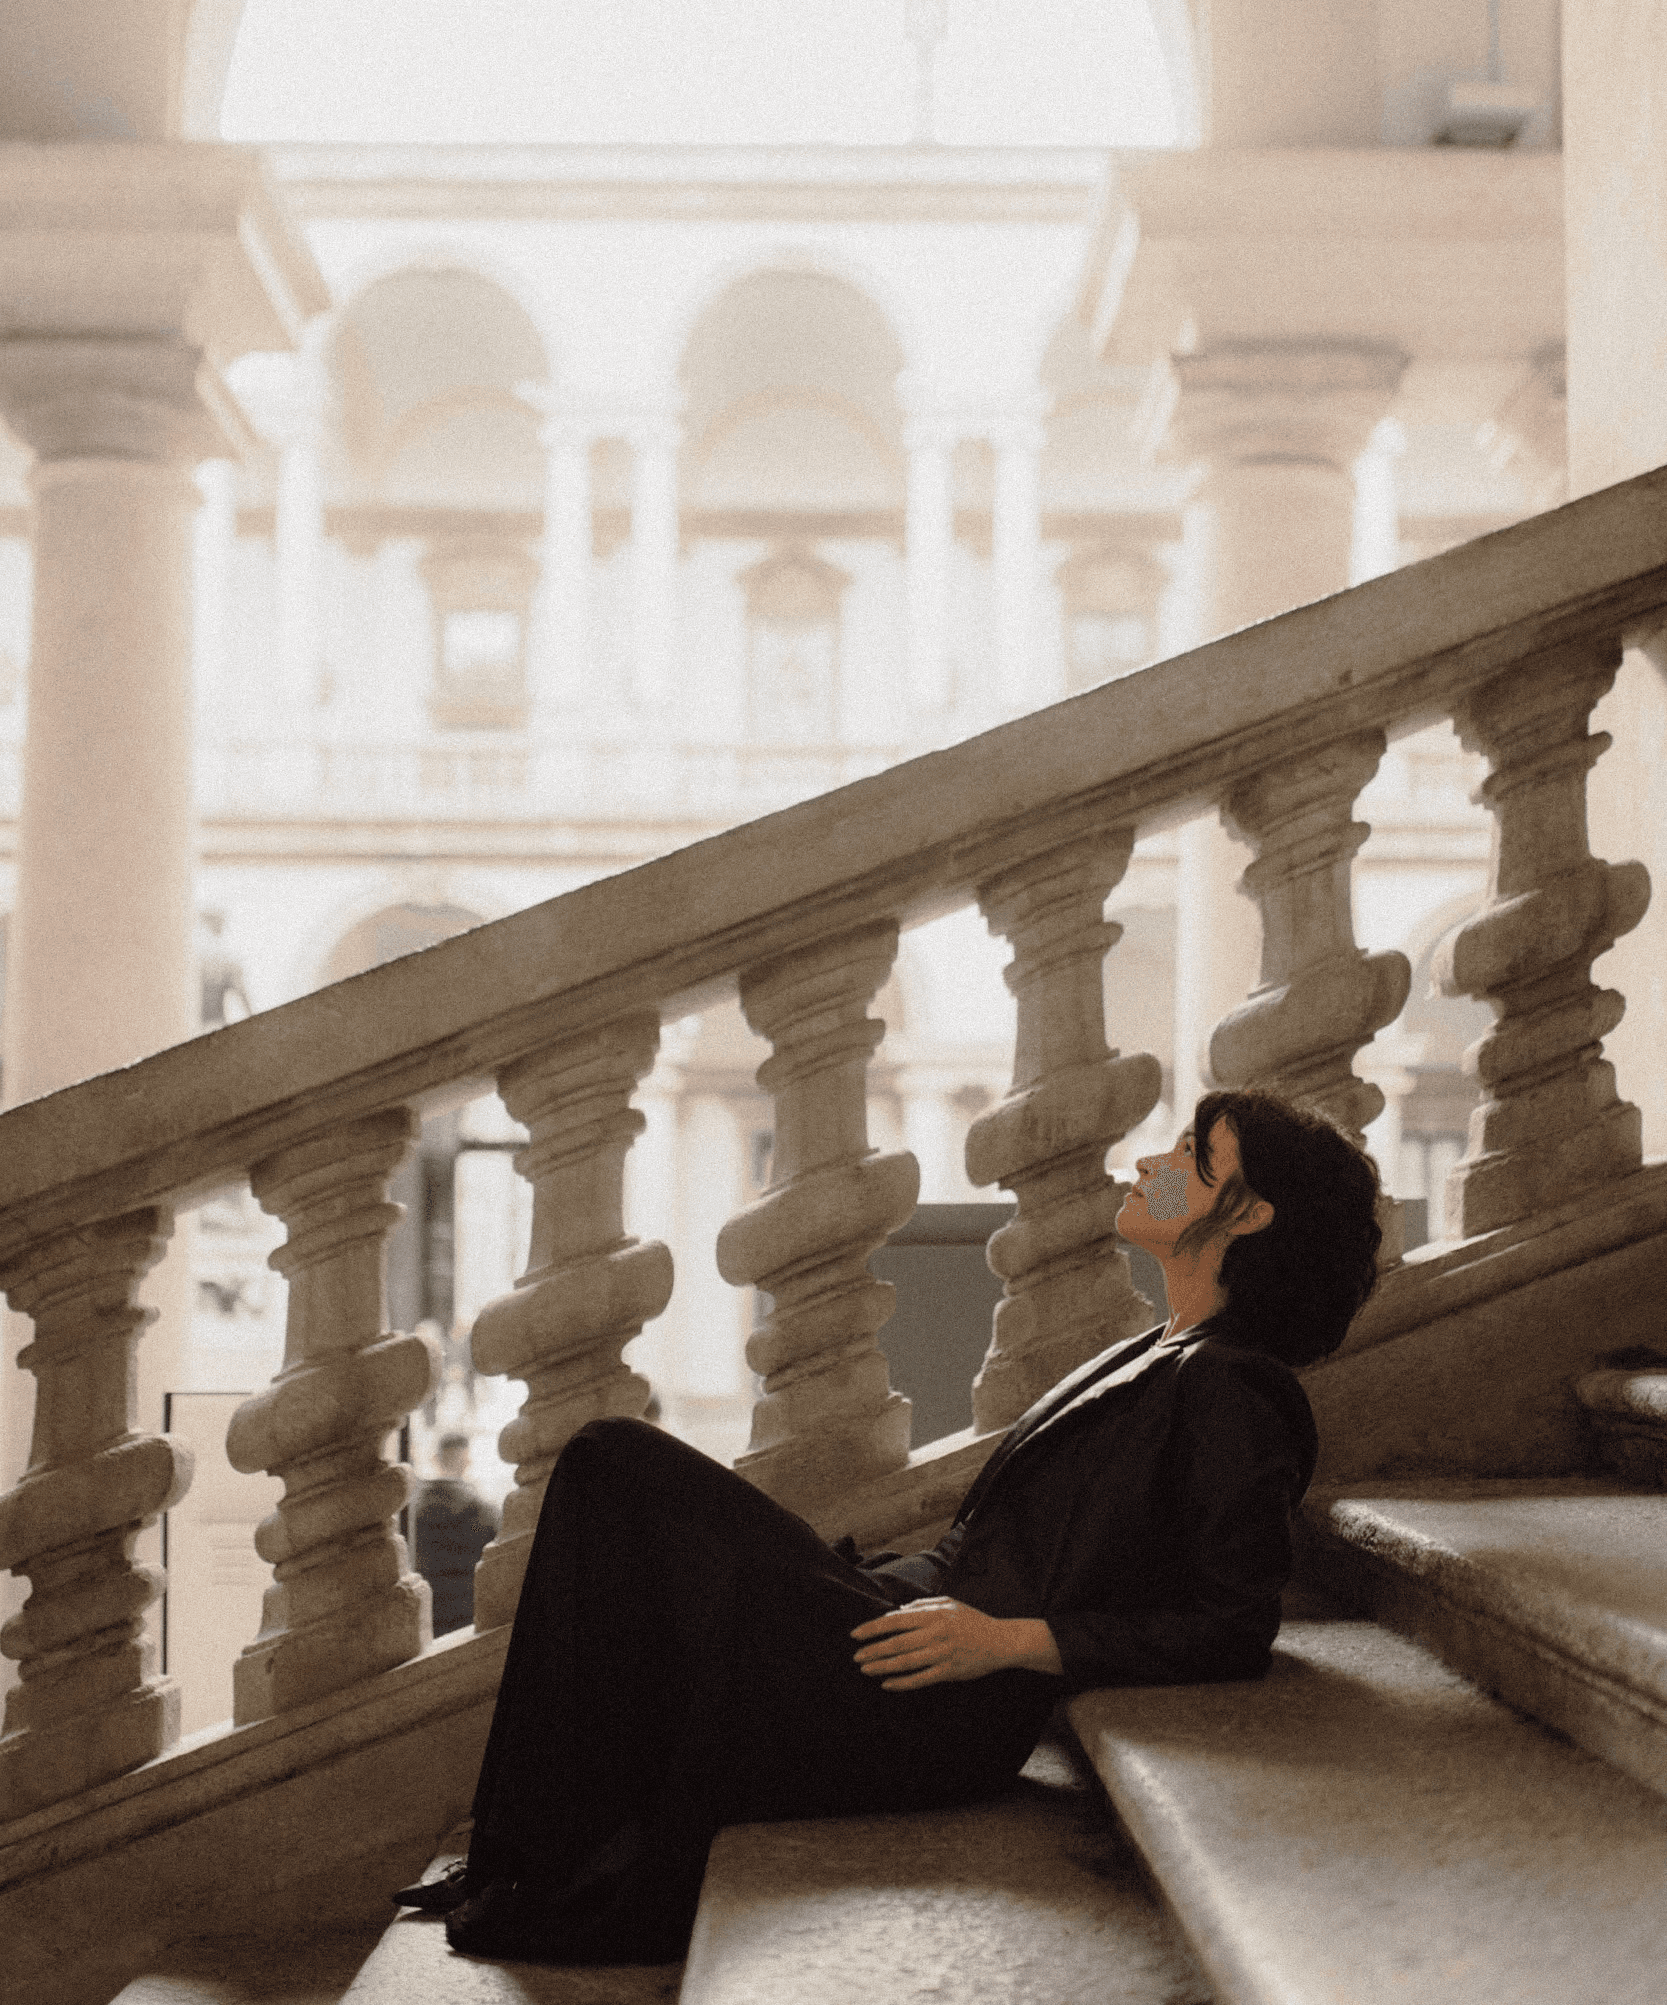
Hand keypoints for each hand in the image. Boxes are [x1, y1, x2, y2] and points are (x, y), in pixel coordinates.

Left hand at [850, 1597, 1048, 1690]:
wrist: (1001, 1641)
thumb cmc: (972, 1620)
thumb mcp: (949, 1603)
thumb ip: (922, 1606)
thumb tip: (897, 1612)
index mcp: (934, 1614)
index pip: (895, 1620)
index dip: (873, 1628)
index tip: (856, 1634)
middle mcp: (936, 1633)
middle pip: (897, 1643)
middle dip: (873, 1650)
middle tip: (856, 1657)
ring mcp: (943, 1654)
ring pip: (906, 1662)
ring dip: (883, 1666)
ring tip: (866, 1669)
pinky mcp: (949, 1672)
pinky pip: (921, 1679)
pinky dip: (902, 1683)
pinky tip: (887, 1684)